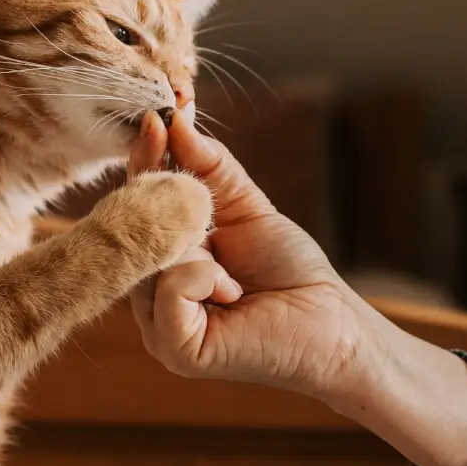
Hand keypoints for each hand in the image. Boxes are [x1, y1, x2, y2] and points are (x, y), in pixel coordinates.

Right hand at [127, 109, 379, 399]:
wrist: (332, 323)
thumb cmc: (289, 270)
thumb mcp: (244, 205)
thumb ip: (208, 166)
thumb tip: (174, 119)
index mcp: (161, 264)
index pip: (135, 206)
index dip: (144, 161)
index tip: (158, 117)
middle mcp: (149, 297)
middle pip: (134, 228)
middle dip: (168, 199)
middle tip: (205, 199)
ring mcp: (158, 326)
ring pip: (150, 256)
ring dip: (197, 248)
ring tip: (232, 270)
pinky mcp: (175, 348)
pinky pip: (170, 288)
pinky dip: (203, 277)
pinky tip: (231, 290)